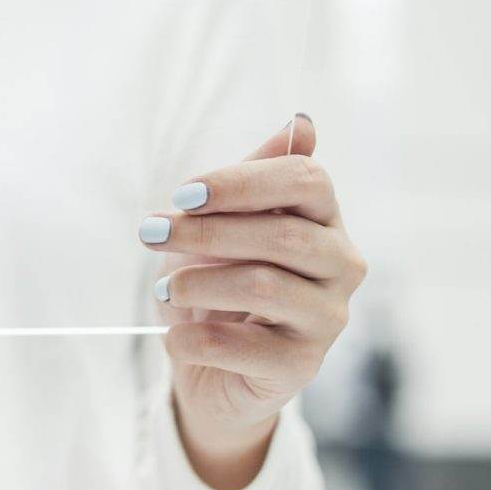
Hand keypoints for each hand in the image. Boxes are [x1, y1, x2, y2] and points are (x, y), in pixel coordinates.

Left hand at [139, 114, 366, 488]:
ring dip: (196, 283)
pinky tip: (172, 335)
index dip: (240, 182)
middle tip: (150, 233)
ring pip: (262, 286)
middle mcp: (340, 264)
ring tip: (163, 287)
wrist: (216, 367)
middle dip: (205, 230)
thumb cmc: (221, 278)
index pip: (305, 179)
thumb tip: (301, 123)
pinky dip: (194, 338)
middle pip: (282, 233)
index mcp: (324, 217)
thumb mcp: (227, 220)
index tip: (181, 195)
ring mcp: (327, 318)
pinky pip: (244, 347)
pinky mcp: (301, 366)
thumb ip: (256, 175)